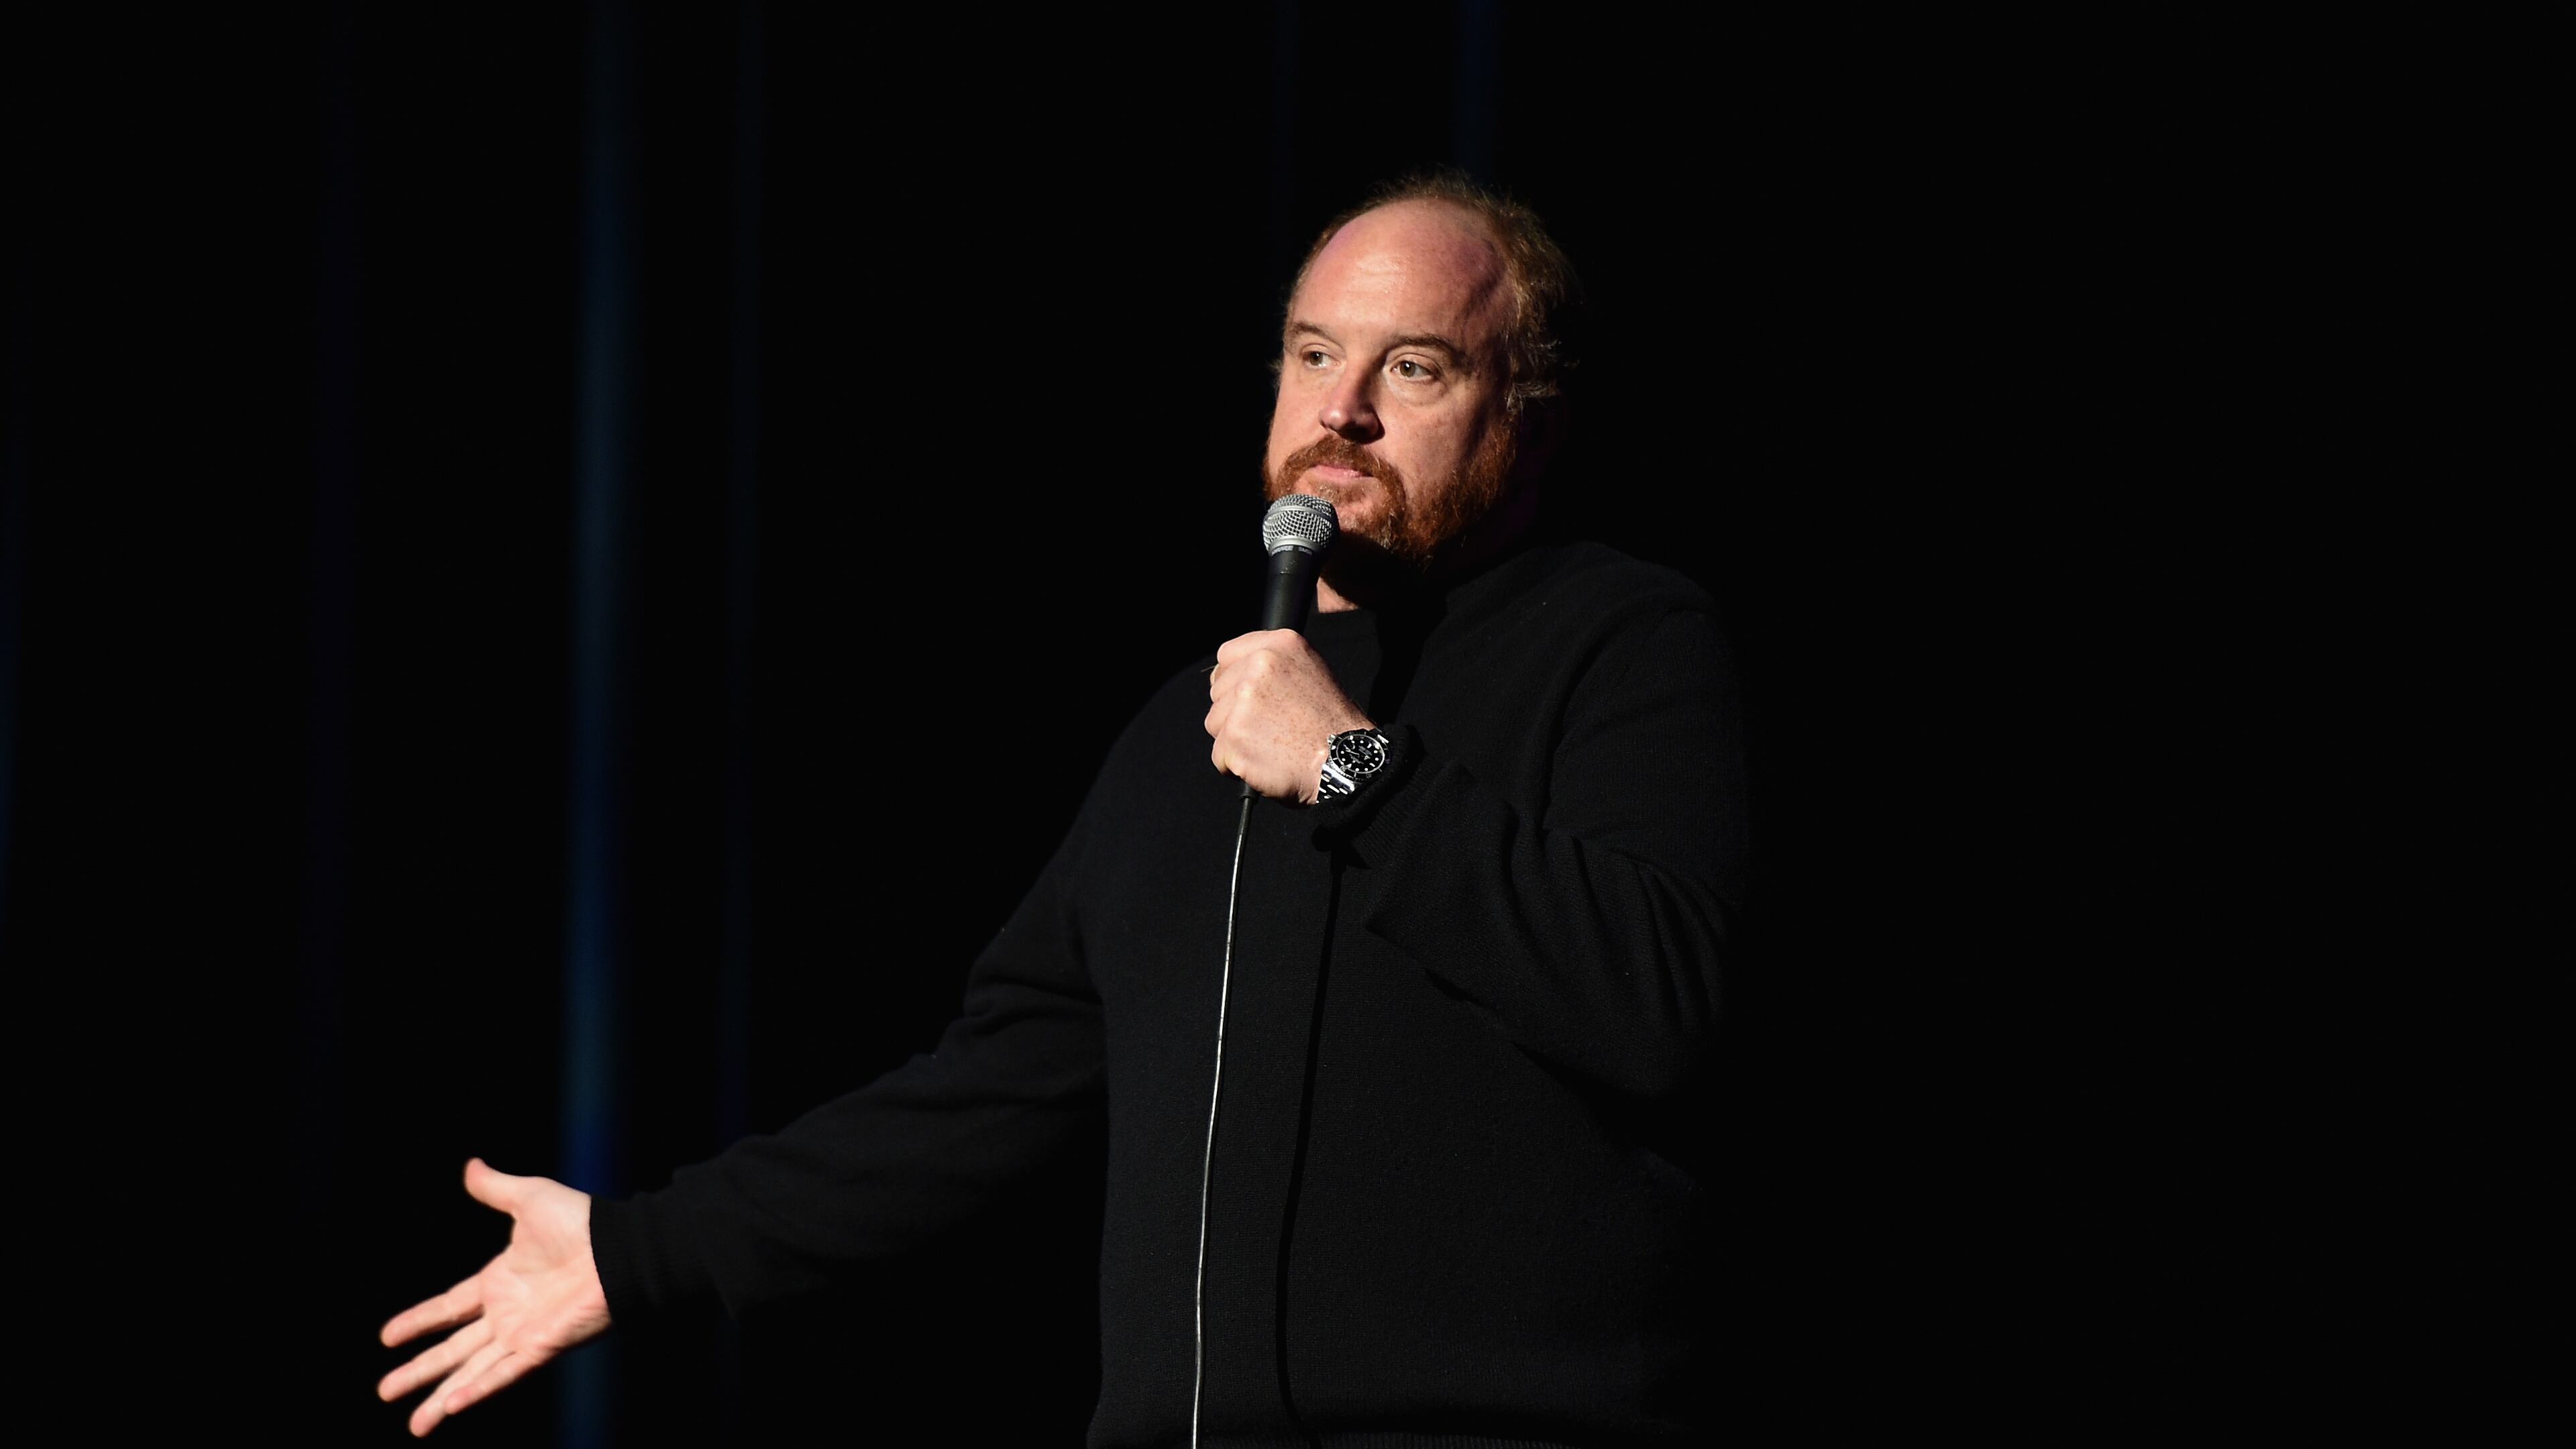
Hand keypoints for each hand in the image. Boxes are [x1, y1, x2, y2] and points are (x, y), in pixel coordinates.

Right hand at [378, 1159, 611, 1436]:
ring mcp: (521, 1333)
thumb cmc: (581, 1222)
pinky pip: (502, 1374)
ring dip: (439, 1396)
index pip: (449, 1308)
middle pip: (452, 1350)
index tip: (386, 1337)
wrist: (618, 1248)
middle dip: (418, 1371)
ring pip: (470, 1371)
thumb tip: (471, 1165)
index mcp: (499, 1280)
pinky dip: (477, 1390)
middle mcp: (506, 1313)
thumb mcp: (529, 1199)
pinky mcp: (539, 1348)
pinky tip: (451, 1406)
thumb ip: (496, 1188)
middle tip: (384, 1391)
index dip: (419, 1321)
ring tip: (413, 1423)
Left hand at [1204, 629, 1370, 802]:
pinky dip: (1236, 766)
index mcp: (1279, 645)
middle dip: (1234, 712)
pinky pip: (1219, 755)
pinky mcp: (1234, 735)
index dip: (1234, 679)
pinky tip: (1264, 763)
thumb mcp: (1311, 671)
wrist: (1344, 761)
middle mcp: (1259, 666)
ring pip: (1214, 722)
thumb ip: (1273, 664)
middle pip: (1218, 691)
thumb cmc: (1330, 723)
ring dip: (1234, 739)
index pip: (1227, 654)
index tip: (1249, 698)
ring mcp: (1244, 700)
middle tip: (1270, 727)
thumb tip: (1231, 672)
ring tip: (1269, 745)